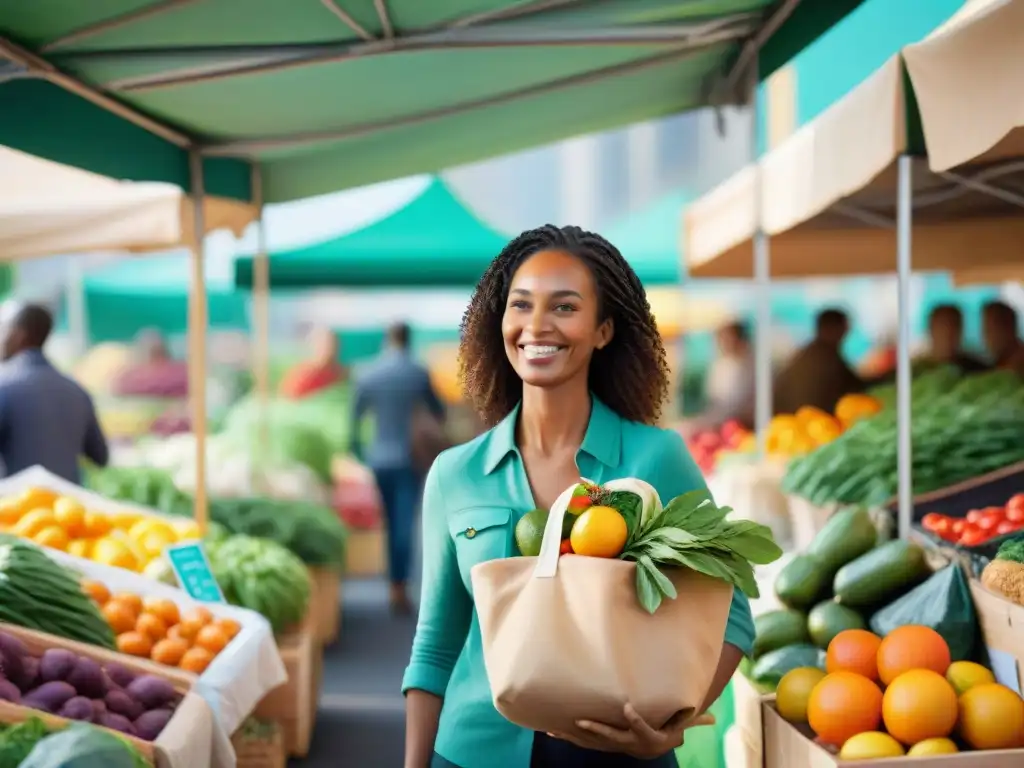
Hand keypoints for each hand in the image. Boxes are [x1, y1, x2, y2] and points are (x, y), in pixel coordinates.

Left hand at [548, 704, 689, 758]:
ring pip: (590, 741)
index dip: (635, 719)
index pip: (641, 727)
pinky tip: (549, 728)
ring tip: (554, 727)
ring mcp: (612, 744)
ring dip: (573, 734)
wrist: (652, 748)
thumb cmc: (666, 730)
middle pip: (610, 737)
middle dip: (595, 728)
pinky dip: (566, 734)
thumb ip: (694, 718)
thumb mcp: (681, 725)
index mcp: (645, 736)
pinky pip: (581, 739)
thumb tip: (713, 717)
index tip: (628, 708)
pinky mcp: (600, 742)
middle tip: (580, 720)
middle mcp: (626, 742)